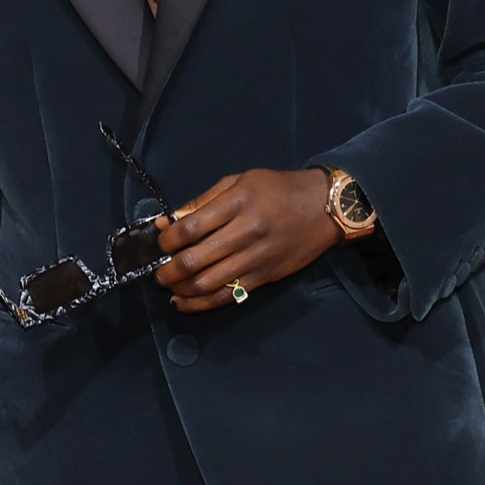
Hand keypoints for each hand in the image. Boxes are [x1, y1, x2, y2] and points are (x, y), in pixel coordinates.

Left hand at [154, 166, 339, 313]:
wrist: (325, 208)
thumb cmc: (279, 189)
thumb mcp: (241, 181)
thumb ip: (203, 201)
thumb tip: (166, 222)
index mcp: (238, 202)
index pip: (191, 227)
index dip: (167, 239)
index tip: (161, 243)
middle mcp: (246, 232)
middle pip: (194, 259)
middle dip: (168, 270)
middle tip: (159, 271)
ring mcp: (256, 258)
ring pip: (208, 283)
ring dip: (180, 289)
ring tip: (170, 286)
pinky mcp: (264, 277)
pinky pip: (227, 297)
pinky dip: (200, 304)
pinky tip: (184, 302)